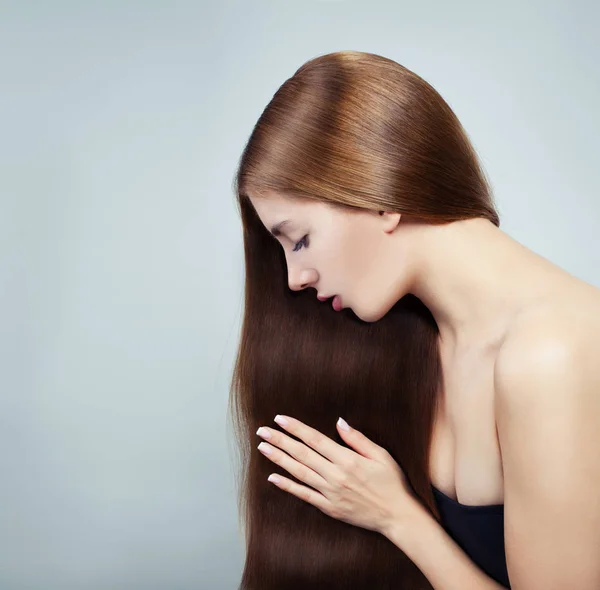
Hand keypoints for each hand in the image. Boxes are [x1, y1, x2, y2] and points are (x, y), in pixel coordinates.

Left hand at [255, 414, 421, 535]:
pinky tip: (273, 478)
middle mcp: (335, 475)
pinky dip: (288, 487)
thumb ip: (358, 439)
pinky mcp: (330, 508)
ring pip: (299, 473)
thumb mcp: (381, 455)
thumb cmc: (392, 483)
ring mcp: (330, 493)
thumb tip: (339, 422)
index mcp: (347, 459)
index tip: (279, 419)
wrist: (398, 516)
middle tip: (262, 431)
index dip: (296, 428)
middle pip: (302, 454)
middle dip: (280, 441)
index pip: (315, 439)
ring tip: (263, 448)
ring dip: (279, 460)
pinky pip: (304, 495)